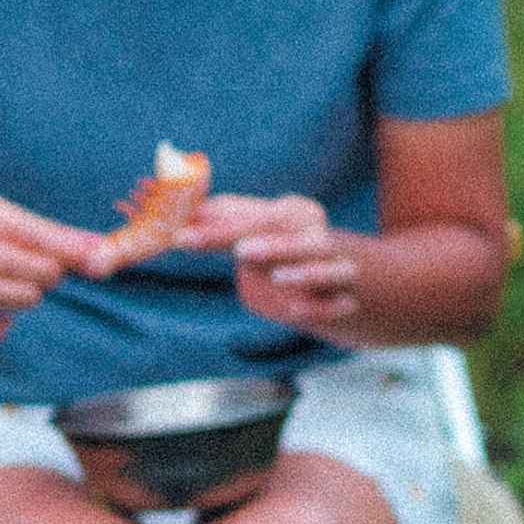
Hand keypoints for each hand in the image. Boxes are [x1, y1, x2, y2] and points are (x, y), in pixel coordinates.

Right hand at [0, 189, 103, 350]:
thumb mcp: (9, 219)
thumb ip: (53, 235)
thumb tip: (100, 249)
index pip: (19, 227)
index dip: (58, 244)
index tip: (91, 254)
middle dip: (38, 270)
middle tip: (58, 275)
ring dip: (21, 296)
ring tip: (36, 293)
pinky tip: (5, 322)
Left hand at [176, 194, 359, 331]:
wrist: (342, 282)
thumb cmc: (288, 254)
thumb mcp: (260, 235)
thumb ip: (228, 224)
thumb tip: (191, 212)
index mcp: (291, 214)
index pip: (252, 217)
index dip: (217, 227)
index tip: (181, 237)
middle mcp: (312, 234)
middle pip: (285, 234)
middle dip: (263, 243)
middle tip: (240, 250)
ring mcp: (332, 263)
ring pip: (319, 263)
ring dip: (301, 271)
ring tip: (279, 277)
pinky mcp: (342, 296)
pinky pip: (332, 301)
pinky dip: (320, 307)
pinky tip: (298, 312)